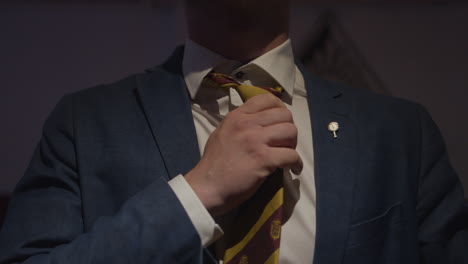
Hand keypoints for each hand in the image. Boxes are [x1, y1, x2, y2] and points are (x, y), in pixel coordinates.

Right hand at [185, 94, 302, 215]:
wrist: (206, 187)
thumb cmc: (213, 164)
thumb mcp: (222, 132)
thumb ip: (239, 124)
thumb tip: (258, 122)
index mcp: (237, 116)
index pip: (267, 99)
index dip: (280, 109)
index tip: (280, 122)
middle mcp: (247, 124)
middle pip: (284, 114)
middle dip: (288, 128)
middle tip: (284, 143)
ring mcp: (255, 140)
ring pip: (291, 131)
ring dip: (293, 145)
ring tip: (286, 155)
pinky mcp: (263, 159)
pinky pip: (291, 155)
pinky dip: (296, 164)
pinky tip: (293, 169)